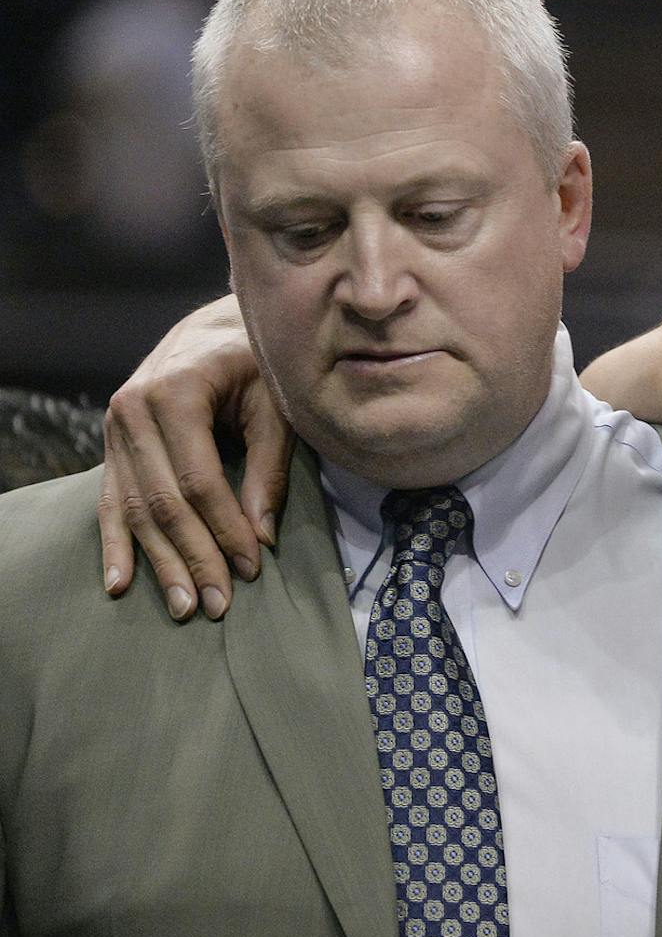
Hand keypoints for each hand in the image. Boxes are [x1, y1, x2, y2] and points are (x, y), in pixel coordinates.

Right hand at [97, 295, 289, 620]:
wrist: (217, 329)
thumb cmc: (258, 365)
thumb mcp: (276, 405)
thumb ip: (269, 469)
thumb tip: (261, 538)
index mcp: (175, 391)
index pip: (199, 479)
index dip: (225, 527)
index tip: (252, 566)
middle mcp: (133, 410)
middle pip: (162, 501)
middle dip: (192, 556)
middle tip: (216, 604)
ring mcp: (115, 429)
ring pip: (134, 508)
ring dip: (158, 562)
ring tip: (182, 607)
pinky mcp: (113, 445)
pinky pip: (110, 501)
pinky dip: (116, 544)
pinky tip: (119, 582)